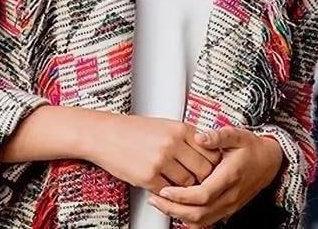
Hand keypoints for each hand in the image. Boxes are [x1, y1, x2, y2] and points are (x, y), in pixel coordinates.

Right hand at [83, 112, 221, 194]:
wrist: (105, 134)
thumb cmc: (133, 129)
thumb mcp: (163, 125)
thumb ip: (185, 137)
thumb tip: (206, 151)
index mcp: (179, 128)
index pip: (210, 151)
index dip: (213, 162)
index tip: (210, 167)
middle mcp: (172, 143)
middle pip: (204, 170)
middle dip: (203, 178)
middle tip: (198, 180)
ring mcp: (161, 161)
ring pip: (188, 184)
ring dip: (186, 187)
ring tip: (179, 183)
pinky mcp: (148, 177)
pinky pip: (169, 192)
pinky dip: (168, 192)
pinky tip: (164, 186)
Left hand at [147, 126, 283, 227]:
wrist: (269, 162)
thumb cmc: (251, 148)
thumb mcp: (236, 135)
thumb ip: (217, 136)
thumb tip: (199, 137)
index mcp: (230, 176)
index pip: (203, 194)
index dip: (182, 195)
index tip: (164, 190)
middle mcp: (230, 196)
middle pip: (199, 213)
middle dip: (174, 208)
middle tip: (155, 198)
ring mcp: (229, 205)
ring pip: (201, 221)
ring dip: (178, 215)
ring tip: (160, 203)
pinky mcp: (227, 209)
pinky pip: (206, 220)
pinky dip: (189, 218)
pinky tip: (176, 208)